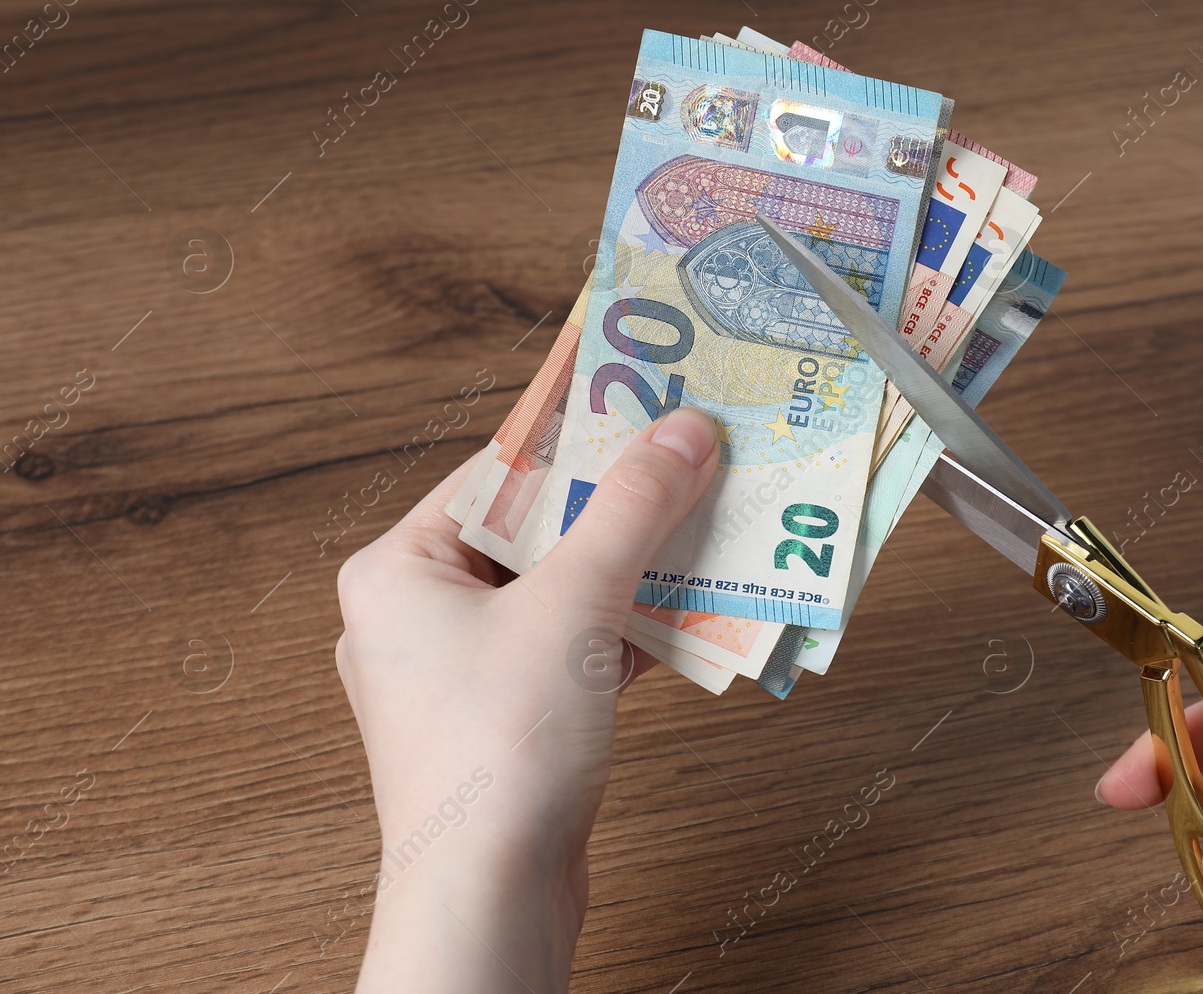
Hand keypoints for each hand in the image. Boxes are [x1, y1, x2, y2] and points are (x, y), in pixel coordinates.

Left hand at [335, 407, 718, 993]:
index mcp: (396, 569)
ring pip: (559, 593)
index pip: (498, 472)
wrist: (490, 897)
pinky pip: (570, 648)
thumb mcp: (573, 605)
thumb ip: (631, 510)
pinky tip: (691, 615)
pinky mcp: (504, 720)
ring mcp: (459, 674)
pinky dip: (626, 631)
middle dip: (619, 510)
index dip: (579, 439)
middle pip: (535, 531)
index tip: (649, 407)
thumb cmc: (499, 750)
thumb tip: (682, 432)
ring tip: (705, 533)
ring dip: (633, 571)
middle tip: (691, 467)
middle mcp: (415, 616)